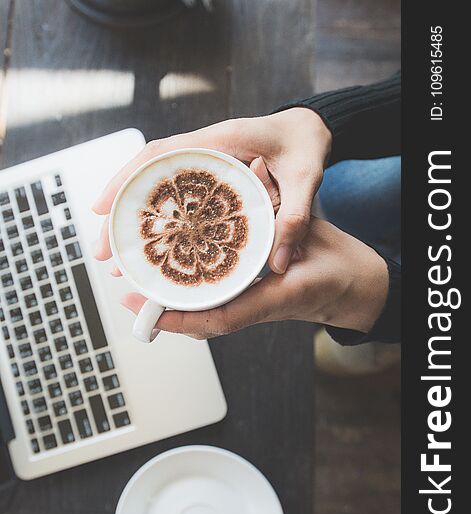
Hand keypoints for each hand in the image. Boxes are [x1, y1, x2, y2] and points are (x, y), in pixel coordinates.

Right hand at [94, 107, 331, 272]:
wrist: (309, 126)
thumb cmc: (306, 145)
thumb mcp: (306, 179)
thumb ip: (295, 216)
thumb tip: (279, 264)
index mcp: (220, 140)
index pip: (160, 155)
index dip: (126, 179)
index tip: (101, 207)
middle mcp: (204, 146)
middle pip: (146, 171)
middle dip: (118, 204)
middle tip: (102, 248)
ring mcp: (203, 157)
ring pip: (154, 179)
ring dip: (130, 208)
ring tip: (114, 247)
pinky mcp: (207, 169)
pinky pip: (171, 185)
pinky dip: (153, 207)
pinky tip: (145, 234)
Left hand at [121, 159, 388, 339]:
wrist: (350, 287)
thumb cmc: (337, 271)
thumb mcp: (314, 238)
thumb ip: (282, 201)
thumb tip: (256, 168)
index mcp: (270, 302)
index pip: (219, 318)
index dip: (180, 316)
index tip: (147, 309)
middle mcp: (252, 307)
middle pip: (200, 318)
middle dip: (163, 310)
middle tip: (129, 292)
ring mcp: (249, 304)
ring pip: (203, 312)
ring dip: (171, 302)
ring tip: (139, 284)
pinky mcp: (249, 297)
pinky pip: (214, 301)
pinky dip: (189, 295)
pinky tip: (171, 279)